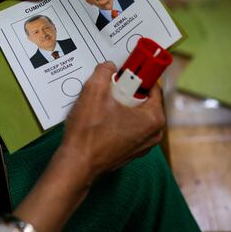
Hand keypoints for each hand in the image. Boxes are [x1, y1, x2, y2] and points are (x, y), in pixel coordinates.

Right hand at [59, 62, 165, 182]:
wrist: (76, 165)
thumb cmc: (88, 134)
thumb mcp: (94, 91)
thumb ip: (104, 72)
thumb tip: (108, 67)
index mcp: (153, 118)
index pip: (152, 86)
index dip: (137, 75)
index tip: (123, 71)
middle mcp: (153, 134)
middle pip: (143, 100)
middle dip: (126, 91)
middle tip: (108, 89)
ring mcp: (143, 146)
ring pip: (134, 114)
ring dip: (119, 106)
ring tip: (101, 105)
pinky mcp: (131, 152)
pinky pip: (127, 128)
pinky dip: (116, 120)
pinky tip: (99, 120)